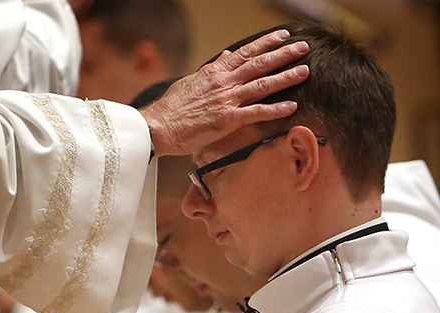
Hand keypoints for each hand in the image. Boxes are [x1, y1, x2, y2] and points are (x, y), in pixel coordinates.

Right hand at [140, 30, 309, 156]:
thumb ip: (209, 72)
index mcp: (214, 72)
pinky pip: (257, 112)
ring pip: (263, 84)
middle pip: (259, 64)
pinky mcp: (228, 120)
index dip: (266, 43)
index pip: (245, 52)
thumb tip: (222, 58)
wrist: (159, 126)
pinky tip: (292, 106)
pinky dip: (276, 109)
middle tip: (303, 48)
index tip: (282, 36)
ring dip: (286, 77)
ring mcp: (227, 100)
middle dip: (283, 54)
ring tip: (304, 71)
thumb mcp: (189, 82)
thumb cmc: (171, 109)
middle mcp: (224, 82)